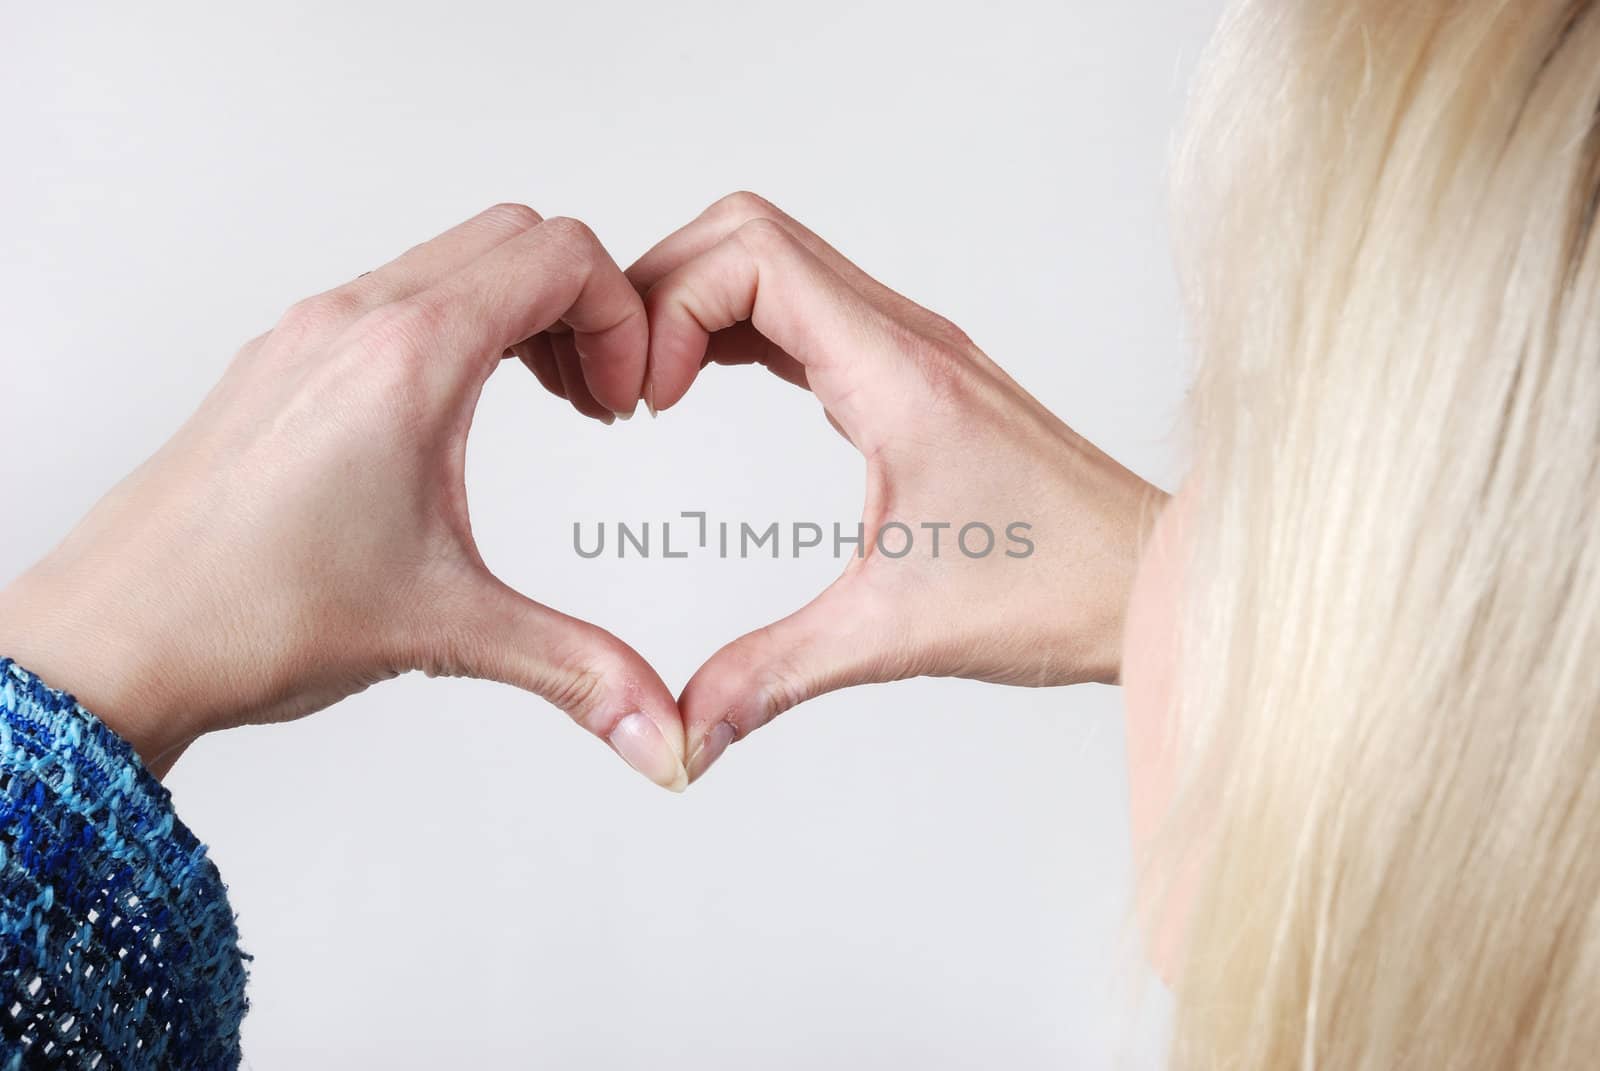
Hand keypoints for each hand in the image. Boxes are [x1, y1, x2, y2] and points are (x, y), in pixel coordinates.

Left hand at [0, 205, 688, 787]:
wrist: (112, 639)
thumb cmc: (246, 614)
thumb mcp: (447, 631)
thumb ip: (579, 671)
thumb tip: (663, 733)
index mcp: (408, 357)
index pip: (561, 257)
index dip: (624, 318)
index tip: (626, 400)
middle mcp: (353, 322)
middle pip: (514, 237)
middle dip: (582, 307)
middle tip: (595, 398)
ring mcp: (308, 335)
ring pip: (449, 259)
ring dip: (516, 314)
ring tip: (540, 405)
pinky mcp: (279, 362)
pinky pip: (391, 296)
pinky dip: (453, 329)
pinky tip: (452, 420)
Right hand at [625, 193, 1164, 780]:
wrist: (1152, 582)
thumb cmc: (1057, 589)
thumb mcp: (894, 634)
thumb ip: (773, 676)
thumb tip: (682, 733)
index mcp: (896, 371)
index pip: (750, 256)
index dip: (669, 308)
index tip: (648, 404)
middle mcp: (902, 335)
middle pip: (747, 233)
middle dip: (661, 291)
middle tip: (629, 389)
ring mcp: (908, 346)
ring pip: (775, 260)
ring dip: (696, 304)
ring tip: (652, 390)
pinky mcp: (910, 373)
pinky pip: (803, 309)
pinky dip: (737, 329)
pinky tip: (707, 389)